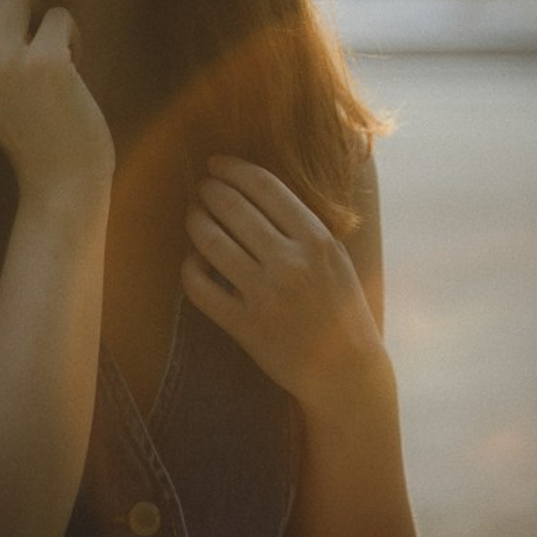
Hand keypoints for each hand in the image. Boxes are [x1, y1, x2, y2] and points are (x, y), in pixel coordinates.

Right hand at [0, 0, 114, 189]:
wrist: (62, 180)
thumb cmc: (32, 130)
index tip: (5, 24)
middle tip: (27, 21)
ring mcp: (6, 64)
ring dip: (41, 10)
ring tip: (53, 45)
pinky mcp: (46, 63)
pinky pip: (58, 14)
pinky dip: (73, 33)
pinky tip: (74, 66)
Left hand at [182, 156, 383, 402]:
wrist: (346, 371)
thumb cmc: (341, 308)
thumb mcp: (334, 257)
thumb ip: (301, 226)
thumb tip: (253, 188)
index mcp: (316, 240)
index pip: (264, 186)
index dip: (233, 168)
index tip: (216, 164)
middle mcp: (290, 263)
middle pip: (232, 207)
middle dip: (209, 191)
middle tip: (202, 189)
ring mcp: (266, 295)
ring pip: (210, 241)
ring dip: (195, 221)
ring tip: (194, 217)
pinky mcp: (245, 326)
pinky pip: (199, 287)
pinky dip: (190, 268)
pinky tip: (194, 262)